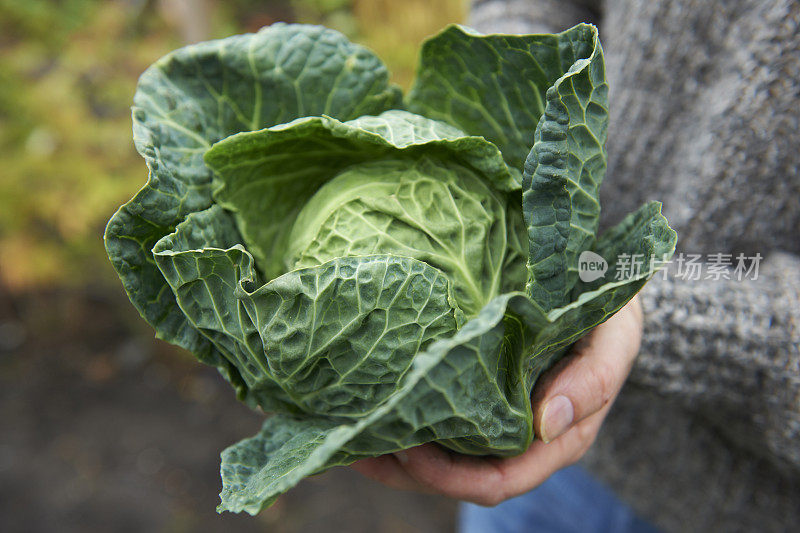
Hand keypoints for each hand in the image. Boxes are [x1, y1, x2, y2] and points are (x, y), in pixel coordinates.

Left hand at [351, 296, 643, 505]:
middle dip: (407, 470)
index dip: (451, 477)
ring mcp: (495, 420)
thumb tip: (548, 422)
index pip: (500, 479)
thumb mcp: (615, 338)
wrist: (602, 290)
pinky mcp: (477, 395)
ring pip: (440, 457)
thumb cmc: (610, 317)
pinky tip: (365, 405)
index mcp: (556, 438)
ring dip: (392, 452)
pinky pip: (436, 421)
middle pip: (457, 477)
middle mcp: (520, 440)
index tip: (408, 449)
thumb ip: (593, 379)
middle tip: (359, 439)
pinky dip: (400, 419)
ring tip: (345, 431)